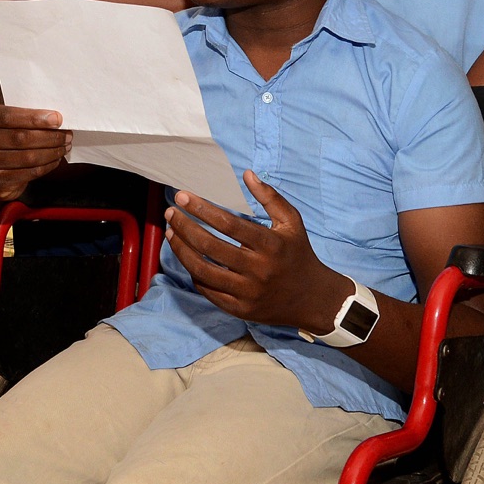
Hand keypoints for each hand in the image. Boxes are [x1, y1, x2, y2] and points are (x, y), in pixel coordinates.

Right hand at [0, 102, 70, 202]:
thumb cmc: (1, 136)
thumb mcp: (5, 121)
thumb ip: (23, 116)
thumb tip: (56, 119)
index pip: (8, 116)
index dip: (34, 118)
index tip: (57, 119)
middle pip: (20, 137)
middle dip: (49, 136)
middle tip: (67, 135)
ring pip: (27, 157)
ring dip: (51, 152)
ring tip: (64, 146)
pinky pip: (28, 173)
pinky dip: (46, 166)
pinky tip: (55, 159)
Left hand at [164, 171, 350, 330]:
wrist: (312, 299)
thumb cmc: (298, 253)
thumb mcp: (292, 222)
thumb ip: (270, 197)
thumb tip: (246, 173)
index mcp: (270, 245)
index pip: (228, 224)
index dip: (202, 208)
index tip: (183, 196)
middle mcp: (258, 270)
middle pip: (210, 247)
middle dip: (185, 227)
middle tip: (171, 212)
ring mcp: (248, 293)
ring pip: (203, 271)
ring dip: (182, 250)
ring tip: (171, 233)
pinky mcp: (240, 310)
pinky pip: (208, 291)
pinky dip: (193, 273)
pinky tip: (187, 257)